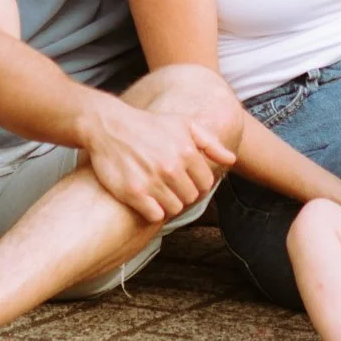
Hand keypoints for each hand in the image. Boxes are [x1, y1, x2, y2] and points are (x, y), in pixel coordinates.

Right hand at [79, 95, 236, 223]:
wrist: (109, 125)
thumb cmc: (150, 125)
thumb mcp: (184, 124)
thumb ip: (210, 143)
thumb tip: (232, 160)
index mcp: (187, 151)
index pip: (206, 184)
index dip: (196, 182)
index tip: (183, 176)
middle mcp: (171, 167)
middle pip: (191, 198)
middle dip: (182, 192)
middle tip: (167, 182)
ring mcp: (152, 180)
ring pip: (174, 208)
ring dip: (168, 202)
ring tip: (157, 188)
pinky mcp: (133, 192)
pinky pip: (155, 215)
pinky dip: (153, 210)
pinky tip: (146, 197)